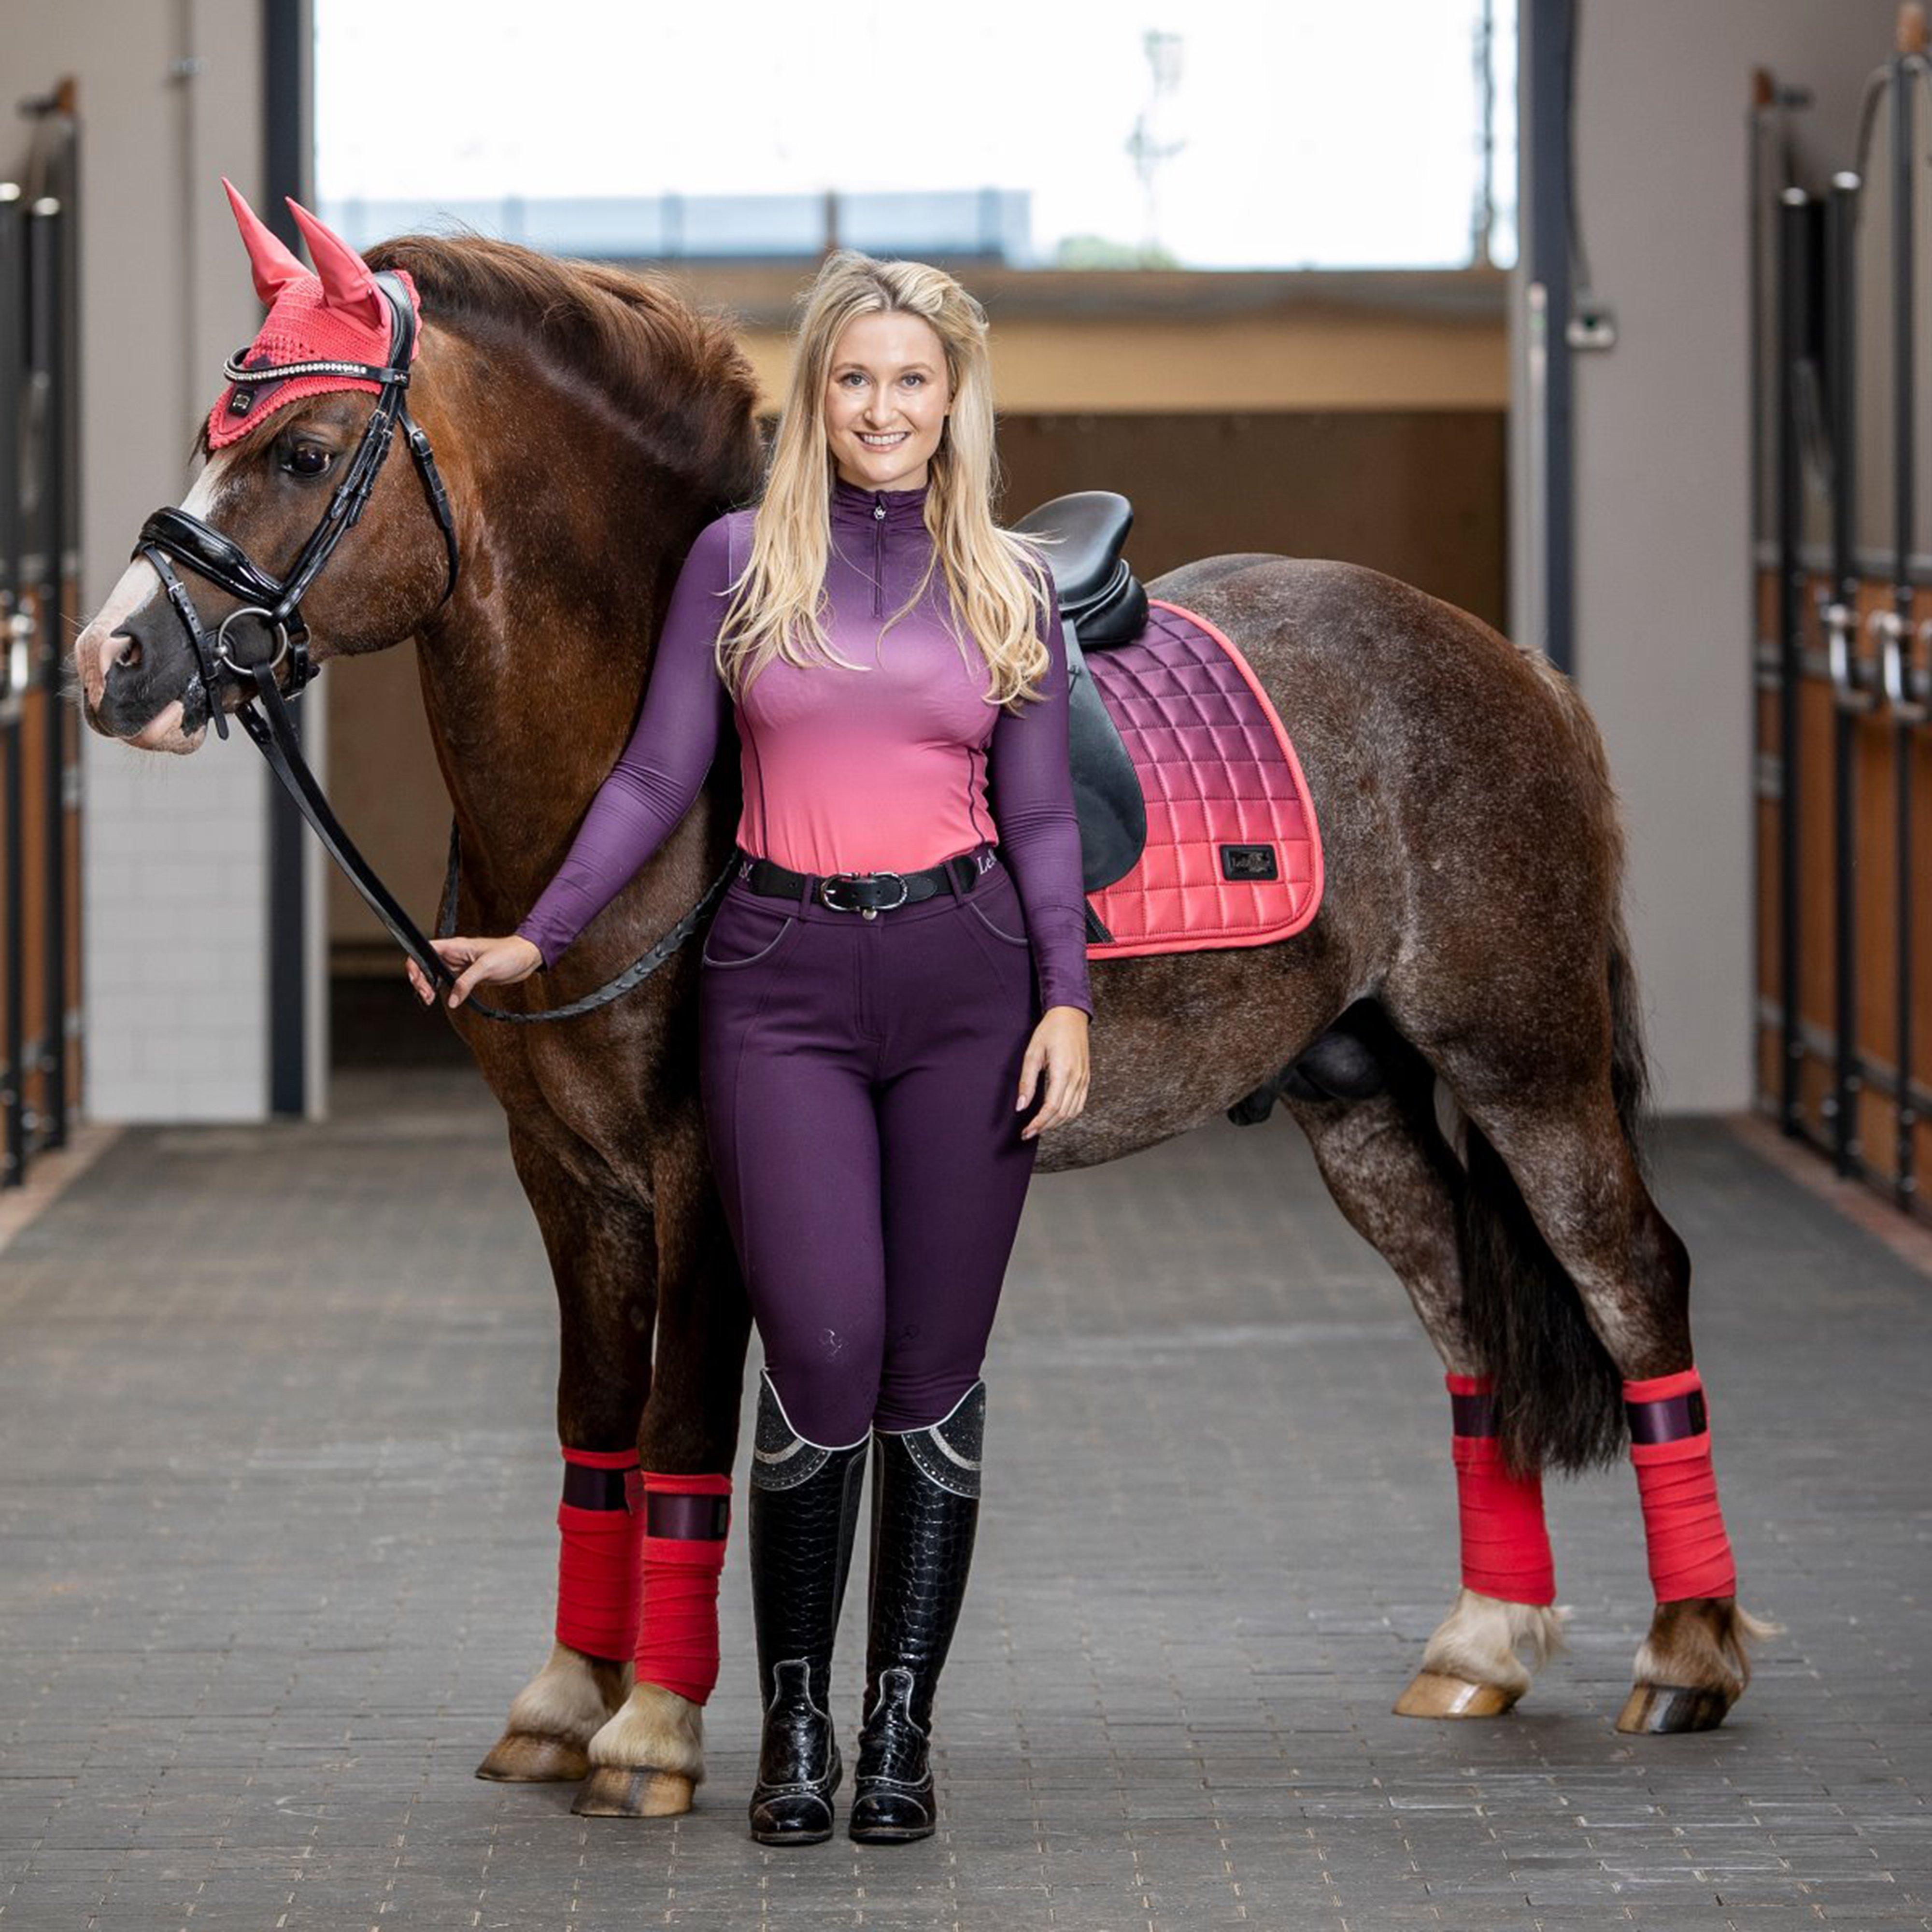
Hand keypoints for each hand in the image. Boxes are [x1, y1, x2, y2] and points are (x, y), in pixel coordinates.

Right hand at [406, 934, 543, 1009]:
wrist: (527, 957)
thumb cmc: (509, 954)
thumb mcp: (486, 967)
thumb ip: (466, 983)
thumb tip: (452, 1000)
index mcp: (454, 946)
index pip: (424, 951)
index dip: (415, 965)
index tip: (419, 981)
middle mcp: (453, 955)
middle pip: (425, 965)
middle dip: (420, 980)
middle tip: (427, 996)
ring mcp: (459, 966)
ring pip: (434, 975)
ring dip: (429, 987)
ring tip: (430, 999)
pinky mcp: (467, 976)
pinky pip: (448, 983)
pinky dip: (443, 991)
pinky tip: (445, 999)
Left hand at [1017, 1004, 1089, 1138]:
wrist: (1071, 1016)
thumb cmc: (1049, 1031)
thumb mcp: (1032, 1053)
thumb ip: (1027, 1081)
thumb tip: (1021, 1106)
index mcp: (1063, 1071)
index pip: (1051, 1107)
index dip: (1038, 1123)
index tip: (1026, 1132)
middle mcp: (1077, 1078)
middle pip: (1062, 1113)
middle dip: (1044, 1127)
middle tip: (1028, 1133)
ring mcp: (1084, 1079)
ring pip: (1072, 1112)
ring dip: (1055, 1123)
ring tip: (1039, 1126)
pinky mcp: (1086, 1078)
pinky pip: (1079, 1104)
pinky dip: (1067, 1115)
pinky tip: (1055, 1116)